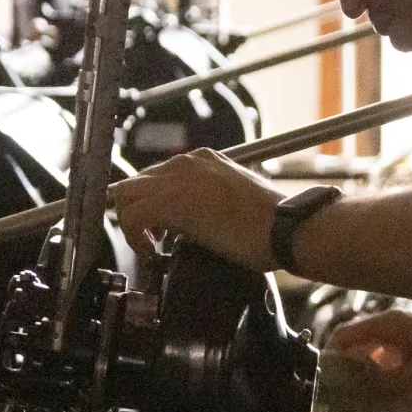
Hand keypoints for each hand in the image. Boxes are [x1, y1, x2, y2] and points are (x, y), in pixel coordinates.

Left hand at [107, 148, 289, 269]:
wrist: (286, 227)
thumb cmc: (272, 222)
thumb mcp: (234, 199)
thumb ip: (209, 200)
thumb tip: (192, 219)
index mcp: (203, 159)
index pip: (155, 176)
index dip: (153, 204)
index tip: (161, 229)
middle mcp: (187, 163)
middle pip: (135, 182)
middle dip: (137, 212)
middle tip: (154, 238)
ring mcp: (178, 180)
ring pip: (125, 196)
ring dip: (132, 224)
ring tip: (153, 246)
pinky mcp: (173, 203)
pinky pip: (131, 216)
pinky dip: (134, 237)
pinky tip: (153, 252)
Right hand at [328, 309, 411, 397]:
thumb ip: (379, 383)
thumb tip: (351, 390)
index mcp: (390, 324)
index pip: (345, 336)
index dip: (330, 358)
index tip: (323, 384)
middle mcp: (395, 327)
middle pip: (357, 345)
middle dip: (346, 370)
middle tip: (337, 398)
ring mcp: (407, 338)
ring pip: (373, 356)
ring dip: (364, 376)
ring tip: (356, 402)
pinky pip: (390, 363)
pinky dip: (382, 377)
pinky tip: (381, 399)